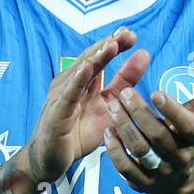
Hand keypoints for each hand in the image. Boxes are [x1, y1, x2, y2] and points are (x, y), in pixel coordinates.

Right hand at [20, 27, 147, 183]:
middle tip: (127, 34)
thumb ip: (125, 82)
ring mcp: (61, 97)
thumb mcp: (109, 106)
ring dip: (95, 57)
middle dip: (108, 45)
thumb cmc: (76, 133)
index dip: (115, 44)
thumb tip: (144, 54)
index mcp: (83, 81)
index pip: (100, 57)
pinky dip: (77, 80)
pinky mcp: (56, 113)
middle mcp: (70, 84)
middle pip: (90, 59)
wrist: (49, 160)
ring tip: (111, 45)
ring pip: (80, 73)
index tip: (132, 34)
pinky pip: (67, 95)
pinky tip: (87, 69)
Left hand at [103, 71, 193, 193]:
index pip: (186, 125)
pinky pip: (126, 169)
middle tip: (123, 93)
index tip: (155, 91)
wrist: (178, 181)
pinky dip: (115, 151)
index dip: (171, 110)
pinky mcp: (142, 184)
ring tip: (112, 106)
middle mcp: (179, 158)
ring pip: (140, 151)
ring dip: (124, 127)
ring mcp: (160, 172)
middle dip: (139, 114)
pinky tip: (107, 131)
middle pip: (158, 137)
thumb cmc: (186, 137)